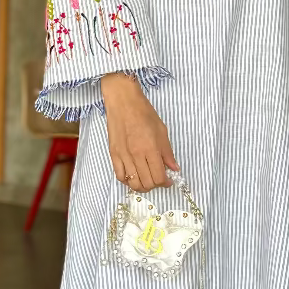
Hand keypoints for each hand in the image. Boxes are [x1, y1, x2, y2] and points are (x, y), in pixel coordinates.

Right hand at [100, 72, 178, 190]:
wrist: (123, 102)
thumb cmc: (144, 113)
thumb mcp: (162, 131)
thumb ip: (168, 152)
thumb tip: (174, 168)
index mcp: (151, 149)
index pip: (159, 177)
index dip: (165, 182)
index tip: (168, 179)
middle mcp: (136, 155)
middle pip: (147, 183)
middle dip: (155, 185)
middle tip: (158, 178)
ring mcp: (123, 156)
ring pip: (133, 183)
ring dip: (142, 186)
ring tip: (147, 179)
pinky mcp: (114, 154)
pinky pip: (120, 176)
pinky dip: (128, 181)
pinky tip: (134, 176)